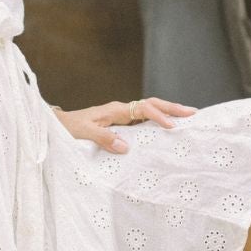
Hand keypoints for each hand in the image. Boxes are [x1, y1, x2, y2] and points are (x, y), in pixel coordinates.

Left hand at [50, 95, 197, 154]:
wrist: (56, 127)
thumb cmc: (68, 129)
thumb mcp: (83, 134)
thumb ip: (103, 138)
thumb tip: (126, 146)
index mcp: (114, 110)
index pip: (143, 108)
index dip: (158, 116)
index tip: (171, 127)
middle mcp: (120, 110)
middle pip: (152, 105)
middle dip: (172, 108)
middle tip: (193, 113)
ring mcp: (121, 117)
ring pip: (149, 111)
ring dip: (168, 113)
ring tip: (187, 118)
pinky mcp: (120, 125)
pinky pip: (143, 121)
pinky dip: (157, 122)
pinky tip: (167, 129)